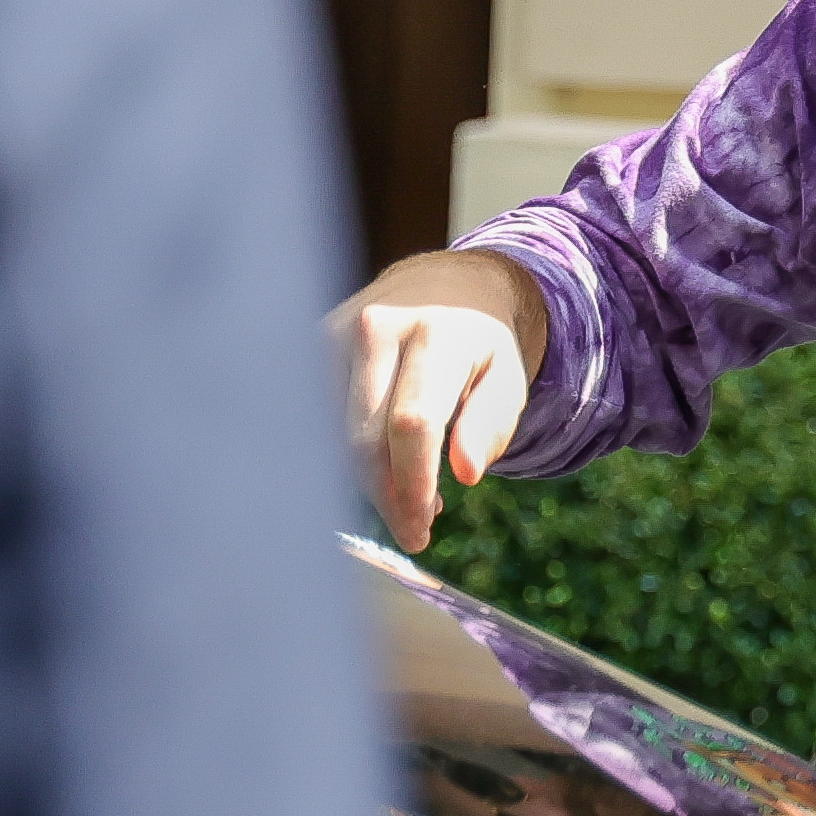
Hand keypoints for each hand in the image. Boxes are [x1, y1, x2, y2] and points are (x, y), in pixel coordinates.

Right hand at [336, 248, 548, 549]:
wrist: (443, 283)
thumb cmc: (480, 345)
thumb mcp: (507, 380)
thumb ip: (490, 425)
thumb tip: (466, 474)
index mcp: (433, 333)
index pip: (413, 424)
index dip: (412, 485)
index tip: (420, 531)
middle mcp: (375, 327)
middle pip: (364, 437)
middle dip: (386, 496)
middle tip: (413, 532)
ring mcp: (333, 332)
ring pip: (335, 434)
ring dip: (368, 477)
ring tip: (410, 489)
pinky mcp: (309, 344)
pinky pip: (319, 418)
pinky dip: (346, 453)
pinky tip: (380, 462)